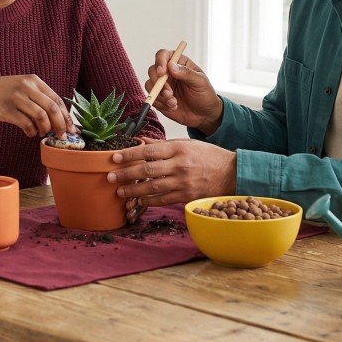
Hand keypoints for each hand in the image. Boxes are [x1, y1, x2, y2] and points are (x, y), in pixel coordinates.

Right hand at [0, 75, 74, 138]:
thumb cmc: (2, 92)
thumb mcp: (22, 86)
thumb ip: (38, 97)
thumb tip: (58, 118)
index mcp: (33, 80)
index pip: (57, 99)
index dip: (66, 116)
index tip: (71, 128)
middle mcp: (26, 86)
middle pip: (52, 108)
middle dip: (60, 125)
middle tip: (62, 136)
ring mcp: (16, 98)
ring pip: (41, 116)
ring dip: (45, 129)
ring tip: (42, 133)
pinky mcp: (6, 110)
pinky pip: (26, 124)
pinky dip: (31, 131)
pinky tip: (30, 133)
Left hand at [107, 139, 236, 210]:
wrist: (231, 173)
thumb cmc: (208, 156)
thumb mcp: (186, 144)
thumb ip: (162, 145)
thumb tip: (140, 141)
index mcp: (178, 149)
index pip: (148, 151)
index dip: (129, 154)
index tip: (114, 158)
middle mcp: (179, 165)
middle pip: (147, 169)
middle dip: (126, 174)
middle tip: (110, 176)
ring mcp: (183, 182)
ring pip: (152, 187)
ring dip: (133, 190)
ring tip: (119, 191)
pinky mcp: (186, 196)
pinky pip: (163, 199)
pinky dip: (148, 200)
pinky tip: (138, 200)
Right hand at [146, 48, 222, 133]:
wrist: (204, 116)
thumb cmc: (205, 96)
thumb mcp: (200, 82)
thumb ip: (186, 73)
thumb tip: (171, 66)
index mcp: (179, 63)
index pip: (164, 55)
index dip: (160, 61)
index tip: (162, 72)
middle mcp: (169, 73)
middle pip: (153, 70)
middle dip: (158, 83)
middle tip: (169, 93)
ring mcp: (163, 85)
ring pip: (150, 84)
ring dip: (160, 95)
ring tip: (173, 102)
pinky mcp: (159, 97)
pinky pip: (152, 98)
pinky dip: (161, 103)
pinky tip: (172, 106)